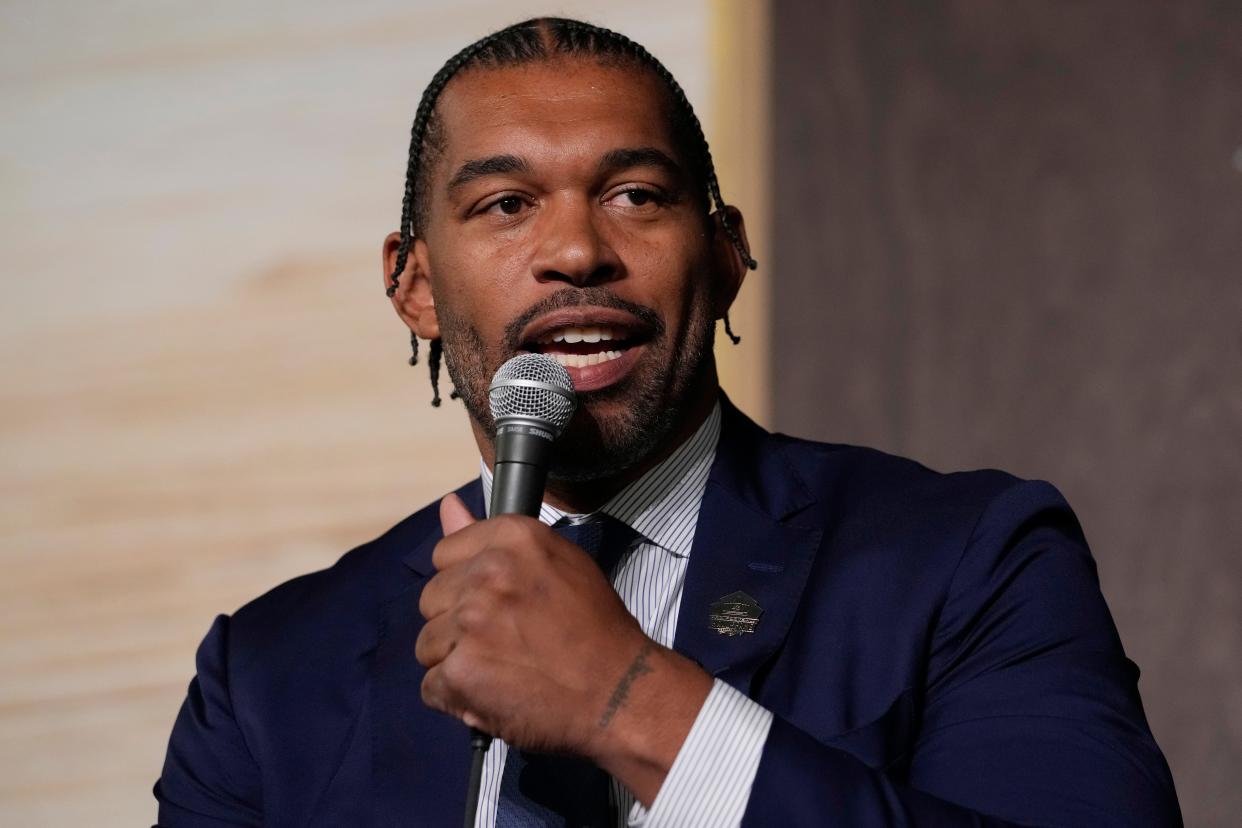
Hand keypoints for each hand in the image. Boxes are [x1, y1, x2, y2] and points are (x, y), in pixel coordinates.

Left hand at [415, 494, 711, 804]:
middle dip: (457, 622)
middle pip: (432, 598)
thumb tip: (448, 505)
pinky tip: (492, 694)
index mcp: (513, 538)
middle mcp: (488, 573)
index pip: (445, 553)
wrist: (619, 691)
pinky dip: (457, 698)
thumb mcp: (557, 562)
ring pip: (427, 644)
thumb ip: (495, 540)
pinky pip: (432, 686)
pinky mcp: (460, 672)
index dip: (466, 582)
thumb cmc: (594, 627)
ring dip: (455, 662)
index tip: (494, 601)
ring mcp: (470, 623)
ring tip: (501, 669)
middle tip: (503, 640)